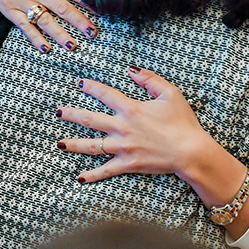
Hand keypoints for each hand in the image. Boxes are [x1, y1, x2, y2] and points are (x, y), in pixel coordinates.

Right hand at [0, 0, 98, 51]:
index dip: (88, 1)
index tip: (101, 9)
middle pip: (63, 9)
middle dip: (79, 22)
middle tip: (93, 32)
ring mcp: (24, 1)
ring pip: (45, 21)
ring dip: (60, 34)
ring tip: (73, 45)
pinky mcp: (11, 9)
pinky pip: (24, 26)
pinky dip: (34, 38)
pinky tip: (45, 47)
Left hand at [55, 67, 211, 184]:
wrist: (190, 151)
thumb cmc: (183, 122)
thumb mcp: (170, 93)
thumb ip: (150, 79)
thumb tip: (132, 70)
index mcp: (131, 109)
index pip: (106, 94)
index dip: (92, 87)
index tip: (81, 84)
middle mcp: (122, 128)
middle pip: (90, 120)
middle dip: (72, 115)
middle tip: (58, 112)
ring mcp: (123, 147)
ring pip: (92, 146)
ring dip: (74, 144)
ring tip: (60, 143)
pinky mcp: (128, 164)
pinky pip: (106, 170)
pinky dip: (92, 175)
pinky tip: (79, 177)